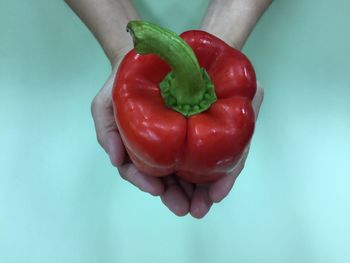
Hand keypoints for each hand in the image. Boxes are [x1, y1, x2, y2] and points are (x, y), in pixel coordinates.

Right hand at [91, 53, 262, 217]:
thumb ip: (107, 131)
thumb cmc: (126, 85)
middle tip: (186, 208)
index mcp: (140, 149)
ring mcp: (184, 144)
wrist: (151, 60)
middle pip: (170, 180)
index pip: (141, 172)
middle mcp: (162, 151)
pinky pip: (212, 158)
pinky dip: (216, 174)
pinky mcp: (205, 133)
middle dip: (177, 197)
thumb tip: (117, 160)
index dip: (147, 182)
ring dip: (198, 194)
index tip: (156, 188)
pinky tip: (219, 186)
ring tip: (203, 205)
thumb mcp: (106, 104)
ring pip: (192, 175)